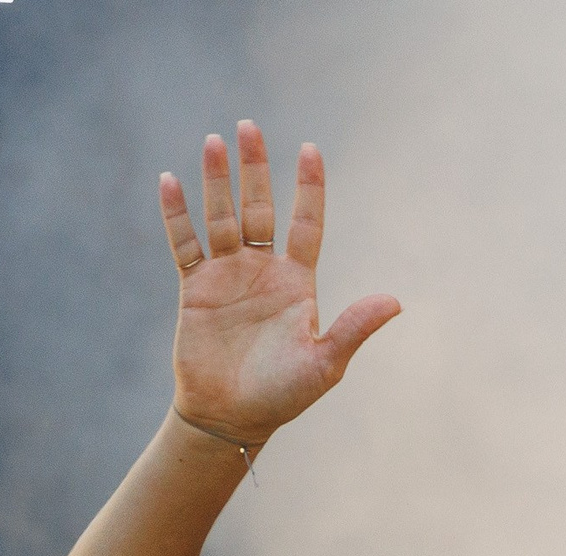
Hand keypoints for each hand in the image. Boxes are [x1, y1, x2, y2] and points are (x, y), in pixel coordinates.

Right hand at [158, 120, 400, 446]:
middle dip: (255, 168)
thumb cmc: (282, 395)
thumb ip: (353, 328)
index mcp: (297, 281)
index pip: (305, 223)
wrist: (231, 418)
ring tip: (214, 141)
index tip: (310, 150)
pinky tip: (169, 181)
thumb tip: (396, 301)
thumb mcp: (324, 364)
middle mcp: (263, 269)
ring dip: (217, 181)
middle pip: (260, 206)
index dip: (309, 187)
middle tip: (248, 127)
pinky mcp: (195, 289)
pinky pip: (184, 244)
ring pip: (222, 217)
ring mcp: (227, 275)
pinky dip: (176, 214)